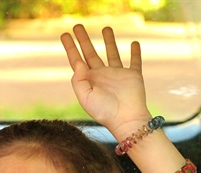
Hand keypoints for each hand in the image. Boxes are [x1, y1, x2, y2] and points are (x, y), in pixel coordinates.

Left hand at [60, 25, 150, 139]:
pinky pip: (135, 61)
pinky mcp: (133, 76)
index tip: (65, 34)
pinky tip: (134, 43)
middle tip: (77, 26)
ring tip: (105, 28)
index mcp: (88, 80)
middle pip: (90, 53)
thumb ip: (79, 80)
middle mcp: (101, 76)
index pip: (77, 60)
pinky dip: (135, 52)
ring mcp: (117, 75)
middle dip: (83, 39)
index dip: (70, 47)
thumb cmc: (104, 112)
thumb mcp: (86, 97)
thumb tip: (78, 63)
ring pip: (112, 53)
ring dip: (109, 41)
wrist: (126, 119)